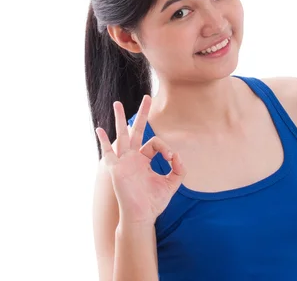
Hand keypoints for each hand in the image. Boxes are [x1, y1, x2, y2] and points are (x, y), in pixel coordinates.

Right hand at [96, 95, 185, 224]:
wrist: (142, 216)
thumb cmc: (154, 201)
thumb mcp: (173, 182)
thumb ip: (179, 168)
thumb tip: (177, 155)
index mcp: (144, 159)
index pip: (155, 143)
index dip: (165, 147)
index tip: (171, 157)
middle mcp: (132, 157)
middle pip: (136, 130)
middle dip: (143, 113)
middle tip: (147, 97)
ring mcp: (123, 162)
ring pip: (122, 135)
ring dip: (120, 119)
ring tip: (117, 103)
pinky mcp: (116, 169)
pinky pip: (108, 153)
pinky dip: (104, 141)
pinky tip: (99, 129)